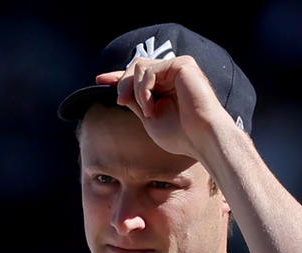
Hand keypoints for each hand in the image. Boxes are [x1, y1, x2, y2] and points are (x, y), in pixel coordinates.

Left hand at [95, 55, 233, 158]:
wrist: (202, 139)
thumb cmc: (181, 135)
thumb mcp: (149, 117)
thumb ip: (136, 102)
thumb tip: (120, 92)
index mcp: (164, 85)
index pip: (137, 75)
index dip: (117, 77)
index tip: (99, 81)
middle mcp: (172, 73)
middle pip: (135, 66)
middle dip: (123, 84)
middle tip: (122, 102)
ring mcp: (178, 67)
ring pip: (140, 67)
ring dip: (136, 91)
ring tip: (147, 112)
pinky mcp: (183, 64)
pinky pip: (151, 70)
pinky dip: (145, 90)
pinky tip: (151, 108)